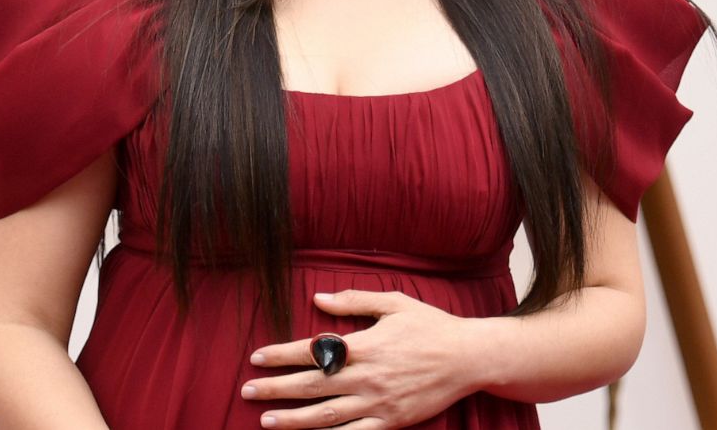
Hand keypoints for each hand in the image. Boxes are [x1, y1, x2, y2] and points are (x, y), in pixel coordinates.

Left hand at [239, 289, 481, 428]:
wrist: (469, 358)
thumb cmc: (431, 326)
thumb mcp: (394, 303)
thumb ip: (354, 300)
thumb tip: (317, 298)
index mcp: (365, 346)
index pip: (313, 351)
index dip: (281, 354)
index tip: (257, 357)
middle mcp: (367, 377)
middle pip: (311, 385)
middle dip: (275, 389)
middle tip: (247, 392)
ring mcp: (378, 403)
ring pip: (327, 416)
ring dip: (293, 420)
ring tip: (266, 422)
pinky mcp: (391, 422)